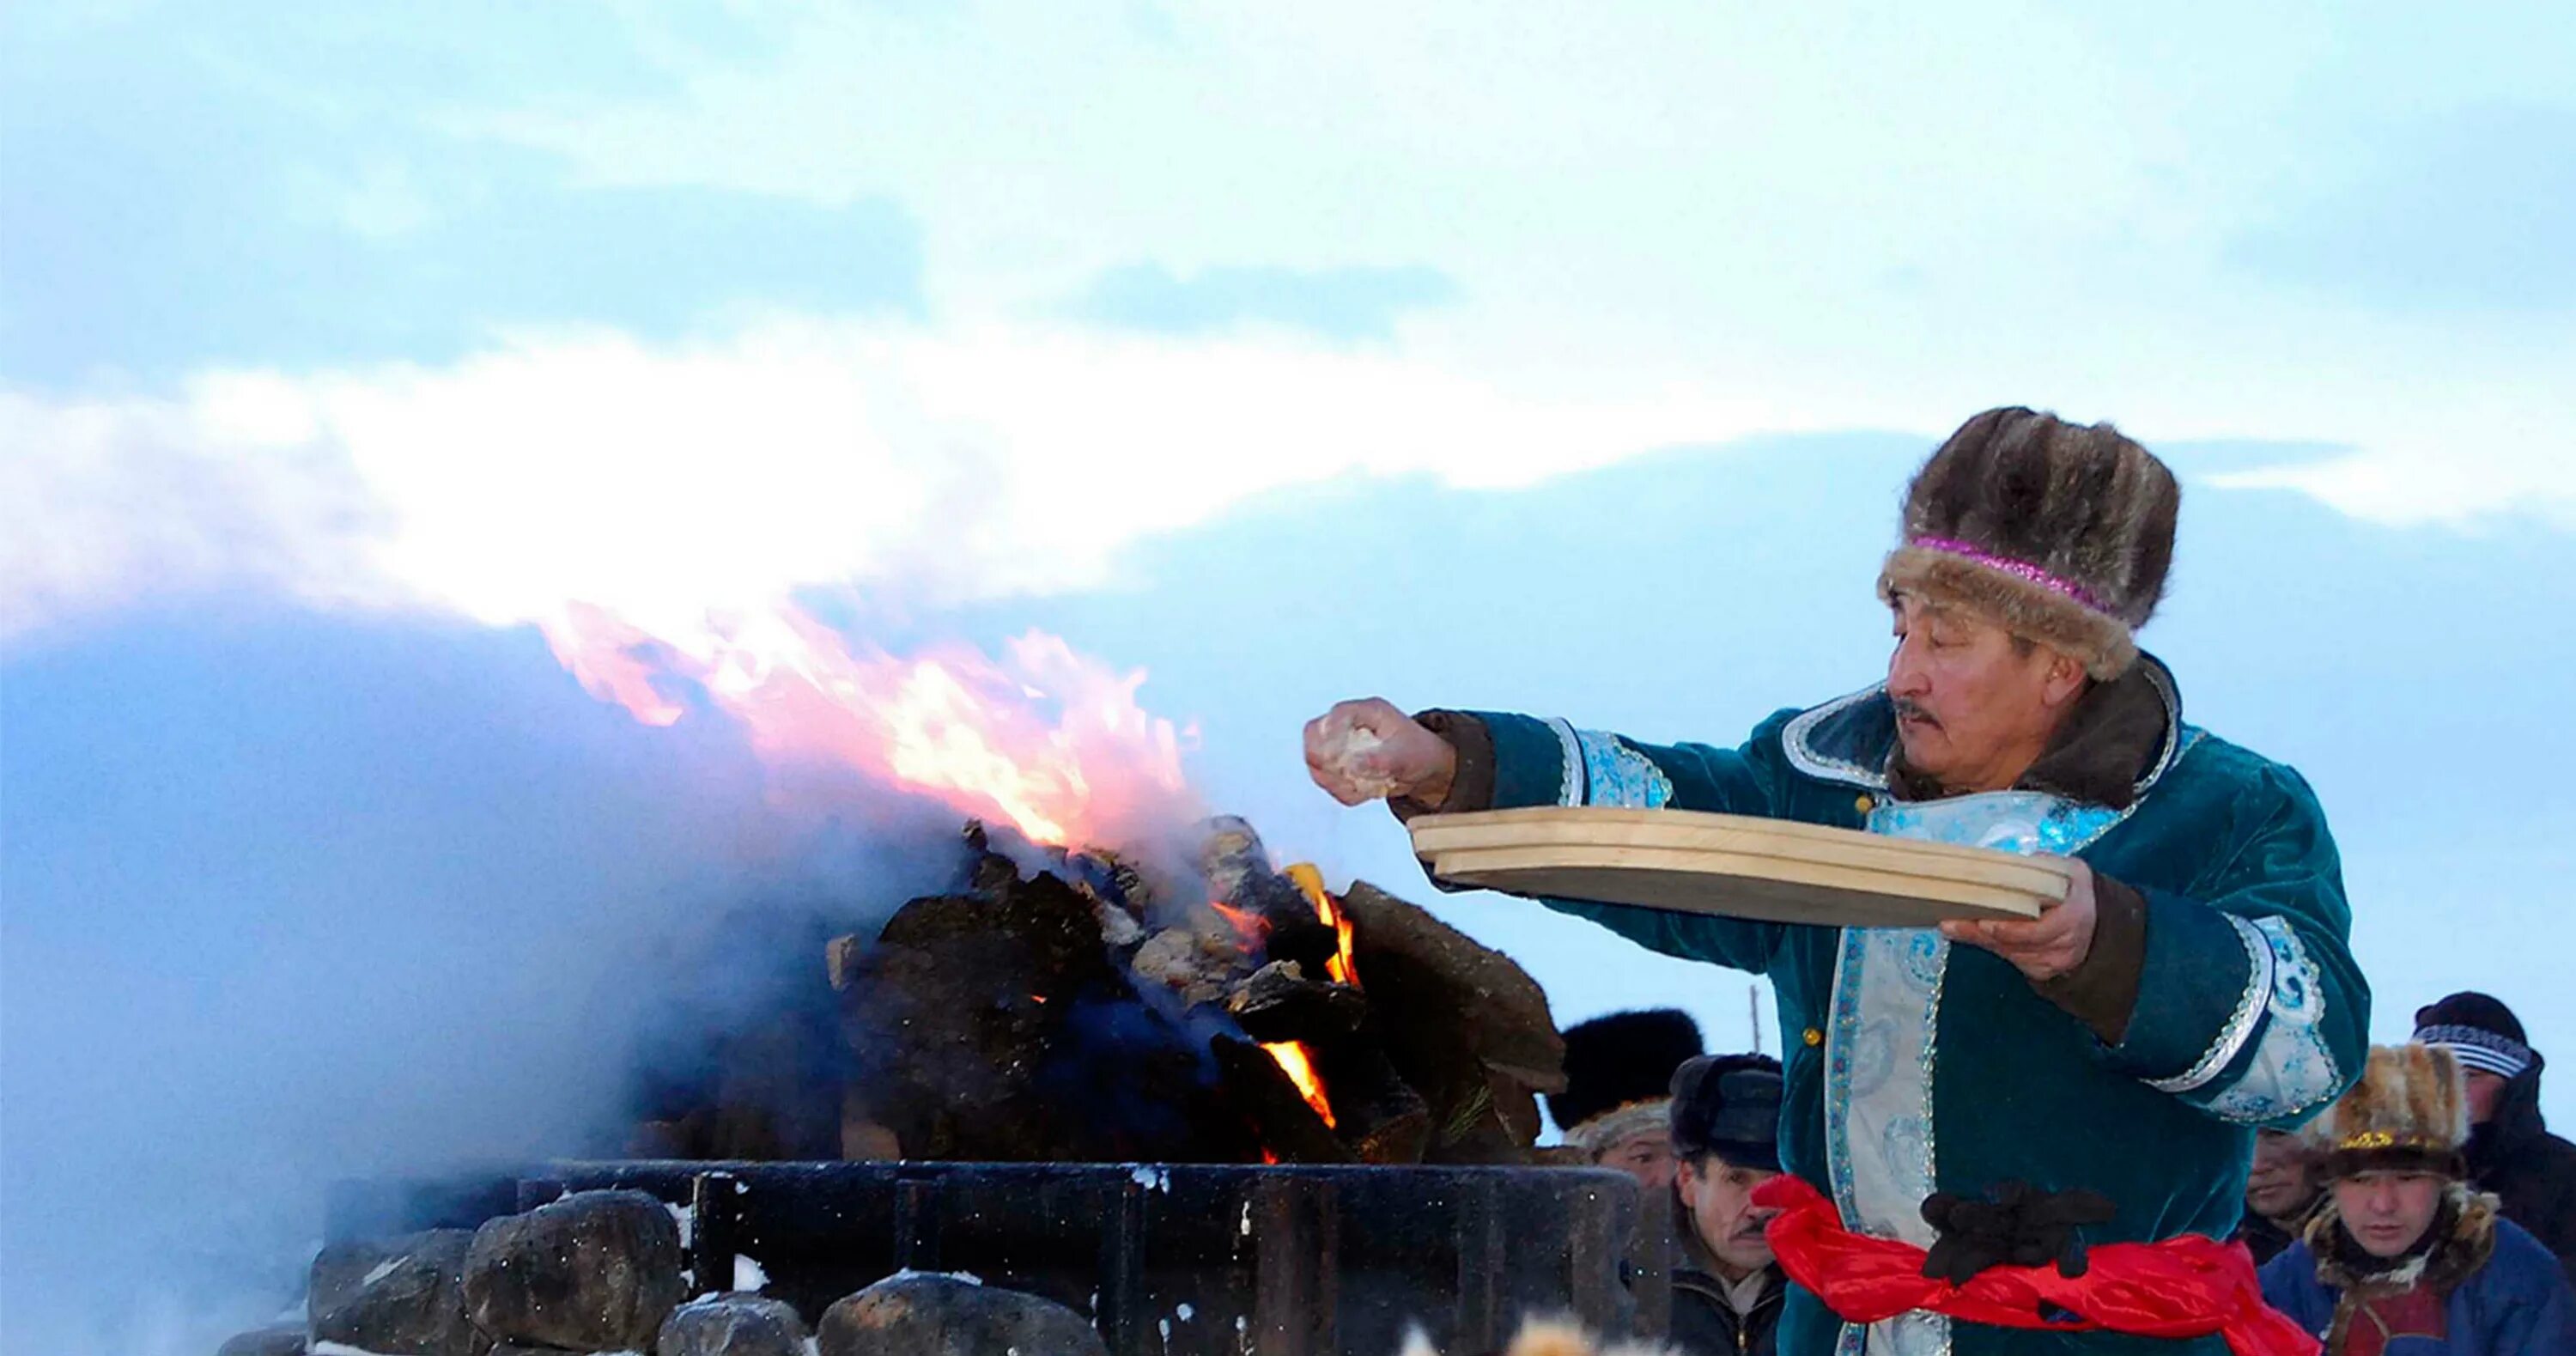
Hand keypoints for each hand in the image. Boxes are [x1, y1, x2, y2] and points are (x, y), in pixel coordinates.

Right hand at [1303, 698, 1457, 805]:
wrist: (1424, 767)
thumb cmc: (1418, 751)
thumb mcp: (1406, 755)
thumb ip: (1381, 759)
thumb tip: (1352, 764)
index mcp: (1368, 712)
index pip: (1338, 714)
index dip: (1330, 733)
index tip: (1333, 757)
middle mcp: (1349, 725)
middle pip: (1314, 735)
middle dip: (1324, 760)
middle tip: (1346, 776)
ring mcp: (1340, 744)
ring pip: (1316, 762)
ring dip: (1336, 780)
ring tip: (1368, 786)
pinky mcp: (1338, 765)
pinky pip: (1328, 782)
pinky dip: (1344, 791)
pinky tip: (1367, 791)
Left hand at [1939, 856, 2097, 981]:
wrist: (2094, 924)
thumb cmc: (2076, 892)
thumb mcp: (2071, 871)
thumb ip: (2046, 866)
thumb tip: (2016, 865)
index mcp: (2074, 917)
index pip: (2039, 930)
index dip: (2010, 929)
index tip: (1984, 923)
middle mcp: (2064, 943)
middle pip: (2016, 944)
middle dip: (1981, 934)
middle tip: (1951, 924)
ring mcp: (2052, 960)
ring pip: (2009, 952)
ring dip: (1979, 939)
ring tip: (1951, 925)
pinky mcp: (2040, 969)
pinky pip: (2010, 957)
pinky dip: (1990, 945)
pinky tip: (1967, 932)